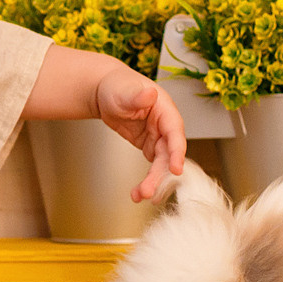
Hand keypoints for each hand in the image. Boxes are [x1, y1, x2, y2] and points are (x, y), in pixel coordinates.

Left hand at [95, 65, 186, 202]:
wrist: (105, 91)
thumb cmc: (117, 86)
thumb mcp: (124, 90)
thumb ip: (137, 96)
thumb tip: (149, 95)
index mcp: (165, 109)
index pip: (175, 132)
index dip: (177, 151)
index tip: (176, 168)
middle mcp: (165, 125)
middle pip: (168, 153)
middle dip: (161, 174)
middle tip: (150, 191)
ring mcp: (158, 136)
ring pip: (161, 163)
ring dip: (154, 181)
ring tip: (141, 195)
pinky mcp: (149, 145)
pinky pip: (152, 166)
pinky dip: (147, 179)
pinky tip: (138, 192)